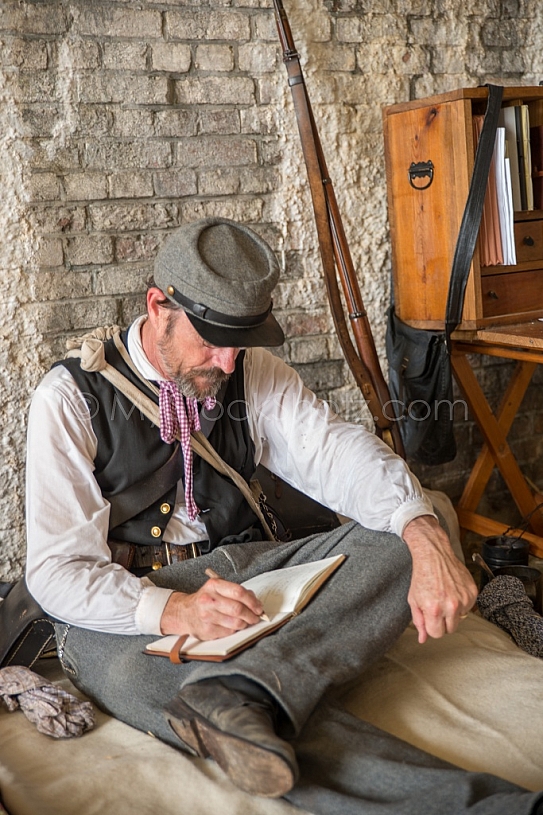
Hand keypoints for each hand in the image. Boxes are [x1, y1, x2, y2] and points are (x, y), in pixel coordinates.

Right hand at [159, 576, 264, 639]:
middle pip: (238, 609)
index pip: (238, 592)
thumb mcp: (218, 589)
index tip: (259, 607)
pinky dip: (235, 630)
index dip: (252, 601)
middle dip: (252, 615)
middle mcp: (208, 600)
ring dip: (246, 624)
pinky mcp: (207, 631)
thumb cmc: (206, 600)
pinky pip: (229, 632)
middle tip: (256, 616)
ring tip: (246, 621)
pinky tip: (233, 626)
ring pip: (236, 623)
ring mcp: (207, 616)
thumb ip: (236, 591)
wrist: (185, 613)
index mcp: (213, 585)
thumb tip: (255, 600)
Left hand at [402, 514, 476, 643]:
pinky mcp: (473, 592)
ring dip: (453, 612)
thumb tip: (422, 639)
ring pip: (460, 619)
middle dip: (443, 622)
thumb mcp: (414, 599)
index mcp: (434, 609)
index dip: (432, 626)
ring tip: (445, 595)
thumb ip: (418, 621)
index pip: (437, 634)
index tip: (430, 617)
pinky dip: (462, 603)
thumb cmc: (422, 576)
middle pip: (450, 630)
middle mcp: (451, 606)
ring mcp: (464, 599)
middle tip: (437, 607)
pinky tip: (453, 591)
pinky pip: (468, 608)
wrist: (434, 554)